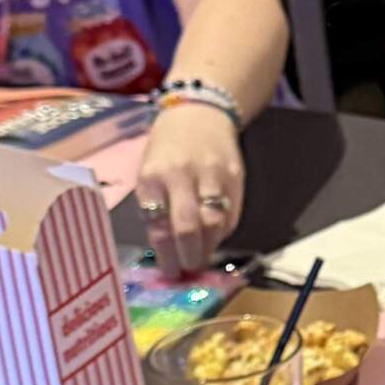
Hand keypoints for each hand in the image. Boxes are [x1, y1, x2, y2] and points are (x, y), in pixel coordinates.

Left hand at [133, 101, 244, 276]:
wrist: (200, 113)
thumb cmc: (168, 148)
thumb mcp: (149, 172)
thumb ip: (155, 207)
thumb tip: (165, 250)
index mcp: (153, 177)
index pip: (158, 226)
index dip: (166, 255)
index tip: (169, 271)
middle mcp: (182, 175)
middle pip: (188, 228)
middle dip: (189, 257)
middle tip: (188, 268)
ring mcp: (212, 175)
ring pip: (214, 225)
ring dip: (209, 247)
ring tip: (202, 255)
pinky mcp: (235, 177)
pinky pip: (232, 215)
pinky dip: (223, 231)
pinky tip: (215, 235)